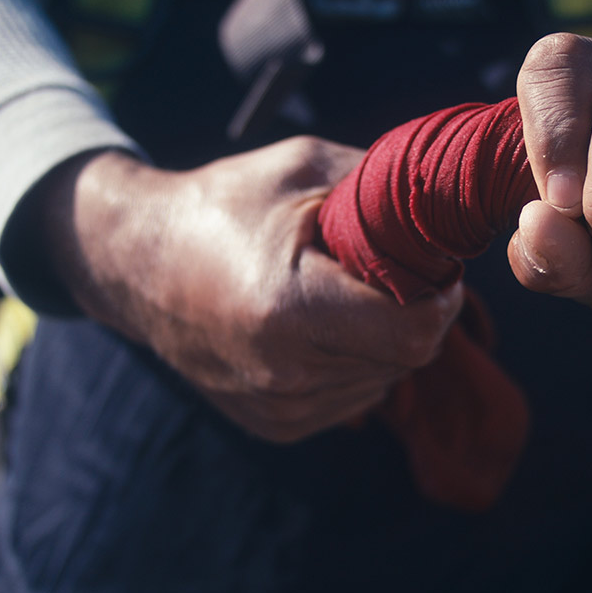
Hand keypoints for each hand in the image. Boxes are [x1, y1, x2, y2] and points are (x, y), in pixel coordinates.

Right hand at [36, 138, 463, 441]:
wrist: (136, 263)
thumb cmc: (223, 205)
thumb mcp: (303, 168)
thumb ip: (385, 186)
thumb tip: (456, 206)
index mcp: (290, 308)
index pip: (415, 332)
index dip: (441, 298)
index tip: (434, 269)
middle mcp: (284, 372)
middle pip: (407, 357)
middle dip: (415, 313)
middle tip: (388, 270)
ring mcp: (278, 407)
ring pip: (384, 379)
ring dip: (384, 338)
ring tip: (340, 292)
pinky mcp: (275, 424)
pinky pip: (354, 397)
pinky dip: (355, 361)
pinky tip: (319, 325)